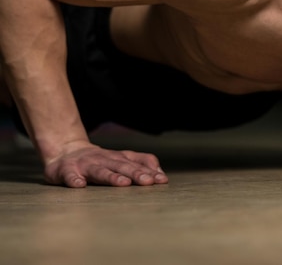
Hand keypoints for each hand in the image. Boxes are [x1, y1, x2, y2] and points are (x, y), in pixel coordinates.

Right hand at [43, 141, 168, 187]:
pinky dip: (74, 179)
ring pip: (100, 170)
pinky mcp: (66, 170)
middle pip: (122, 166)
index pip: (136, 163)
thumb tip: (161, 174)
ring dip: (112, 177)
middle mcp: (104, 159)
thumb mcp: (121, 159)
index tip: (162, 180)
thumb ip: (141, 163)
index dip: (149, 171)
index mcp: (117, 158)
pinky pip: (70, 175)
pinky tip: (80, 185)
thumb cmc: (99, 160)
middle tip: (148, 182)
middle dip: (136, 174)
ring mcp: (85, 164)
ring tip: (123, 184)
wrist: (66, 150)